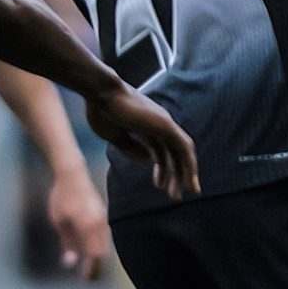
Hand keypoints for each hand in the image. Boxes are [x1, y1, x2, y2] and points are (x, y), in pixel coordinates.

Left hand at [45, 163, 110, 280]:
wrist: (73, 173)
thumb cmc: (62, 197)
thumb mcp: (59, 221)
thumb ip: (66, 243)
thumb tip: (68, 264)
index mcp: (88, 226)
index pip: (94, 255)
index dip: (92, 270)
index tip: (86, 280)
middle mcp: (99, 223)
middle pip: (103, 253)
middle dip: (97, 268)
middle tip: (89, 279)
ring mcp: (103, 218)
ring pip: (105, 245)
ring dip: (99, 258)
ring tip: (91, 269)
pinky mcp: (103, 215)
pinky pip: (105, 237)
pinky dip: (100, 248)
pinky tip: (92, 253)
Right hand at [85, 86, 199, 201]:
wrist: (99, 93)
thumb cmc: (101, 111)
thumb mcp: (114, 136)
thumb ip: (131, 149)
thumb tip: (147, 162)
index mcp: (146, 126)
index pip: (161, 150)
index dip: (163, 169)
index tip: (160, 186)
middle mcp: (159, 124)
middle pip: (173, 152)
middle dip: (176, 174)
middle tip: (175, 196)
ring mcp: (164, 123)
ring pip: (181, 152)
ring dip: (183, 173)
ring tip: (178, 194)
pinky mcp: (165, 124)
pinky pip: (183, 146)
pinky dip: (188, 163)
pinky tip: (187, 179)